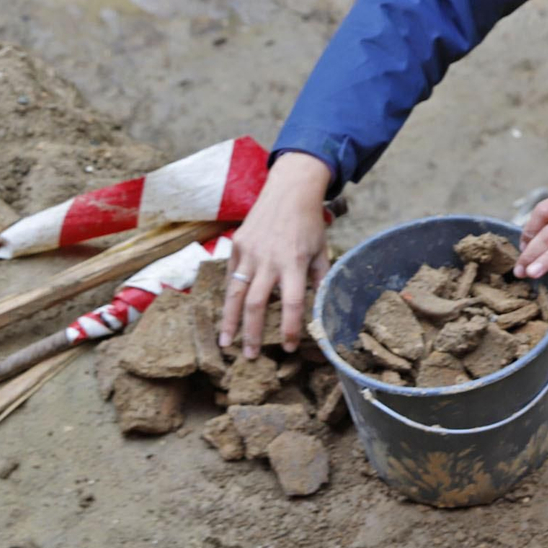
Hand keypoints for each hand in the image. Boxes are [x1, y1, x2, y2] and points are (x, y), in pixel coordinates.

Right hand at [219, 152, 333, 357]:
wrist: (289, 190)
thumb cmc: (309, 223)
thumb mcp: (321, 250)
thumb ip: (319, 279)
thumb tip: (319, 307)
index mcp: (295, 262)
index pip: (292, 302)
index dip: (290, 327)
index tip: (289, 346)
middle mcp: (270, 260)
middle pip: (256, 304)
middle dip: (252, 334)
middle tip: (250, 356)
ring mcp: (250, 252)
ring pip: (235, 294)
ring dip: (229, 322)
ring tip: (226, 344)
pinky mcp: (237, 245)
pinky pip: (231, 276)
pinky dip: (228, 298)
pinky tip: (226, 316)